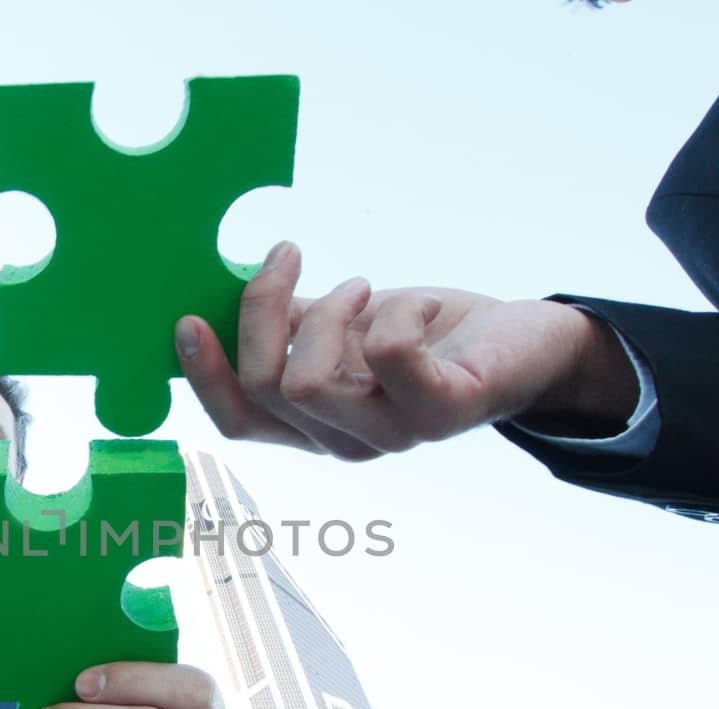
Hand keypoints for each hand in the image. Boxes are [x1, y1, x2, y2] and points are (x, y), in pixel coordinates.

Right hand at [176, 241, 639, 460]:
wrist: (528, 349)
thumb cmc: (428, 333)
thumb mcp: (343, 324)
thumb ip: (285, 320)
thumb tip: (221, 290)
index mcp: (315, 425)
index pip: (237, 421)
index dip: (203, 374)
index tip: (190, 315)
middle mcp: (346, 441)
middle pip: (264, 386)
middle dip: (263, 306)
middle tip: (290, 255)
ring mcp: (394, 434)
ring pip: (308, 381)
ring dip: (327, 311)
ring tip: (365, 289)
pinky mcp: (443, 411)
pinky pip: (388, 355)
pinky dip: (395, 311)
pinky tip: (419, 304)